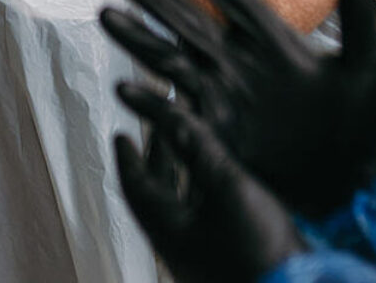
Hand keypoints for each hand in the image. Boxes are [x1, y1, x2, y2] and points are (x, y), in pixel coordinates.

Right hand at [103, 0, 375, 216]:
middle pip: (189, 21)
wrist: (355, 182)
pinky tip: (125, 89)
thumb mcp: (367, 71)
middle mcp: (240, 61)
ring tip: (106, 15)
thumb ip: (360, 23)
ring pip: (173, 60)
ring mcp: (225, 96)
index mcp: (275, 40)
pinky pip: (179, 113)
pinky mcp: (219, 132)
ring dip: (140, 39)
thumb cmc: (363, 124)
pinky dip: (152, 102)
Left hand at [115, 90, 304, 282]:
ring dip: (180, 174)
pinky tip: (218, 182)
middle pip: (155, 196)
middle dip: (155, 161)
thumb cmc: (255, 248)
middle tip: (154, 134)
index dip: (128, 157)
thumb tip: (172, 118)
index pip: (135, 186)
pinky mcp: (222, 257)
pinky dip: (200, 191)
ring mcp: (199, 254)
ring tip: (186, 148)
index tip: (120, 135)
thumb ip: (200, 150)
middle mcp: (177, 243)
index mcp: (167, 229)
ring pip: (179, 206)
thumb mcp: (227, 188)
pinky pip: (200, 216)